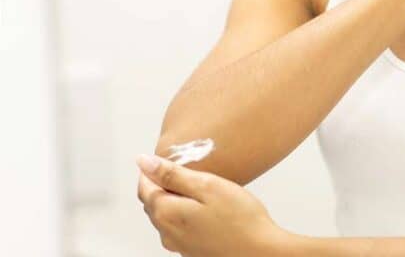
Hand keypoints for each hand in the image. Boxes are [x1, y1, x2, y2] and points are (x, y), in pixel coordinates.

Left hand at [135, 154, 287, 255]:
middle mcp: (166, 232)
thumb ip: (172, 174)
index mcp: (165, 212)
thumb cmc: (240, 219)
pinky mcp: (190, 250)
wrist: (259, 251)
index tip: (171, 158)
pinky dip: (186, 214)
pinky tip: (208, 209)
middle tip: (190, 171)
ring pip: (166, 215)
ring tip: (202, 189)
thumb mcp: (207, 185)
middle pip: (153, 201)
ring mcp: (178, 244)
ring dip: (175, 200)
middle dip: (164, 184)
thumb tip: (144, 162)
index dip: (154, 170)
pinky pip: (179, 227)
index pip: (144, 186)